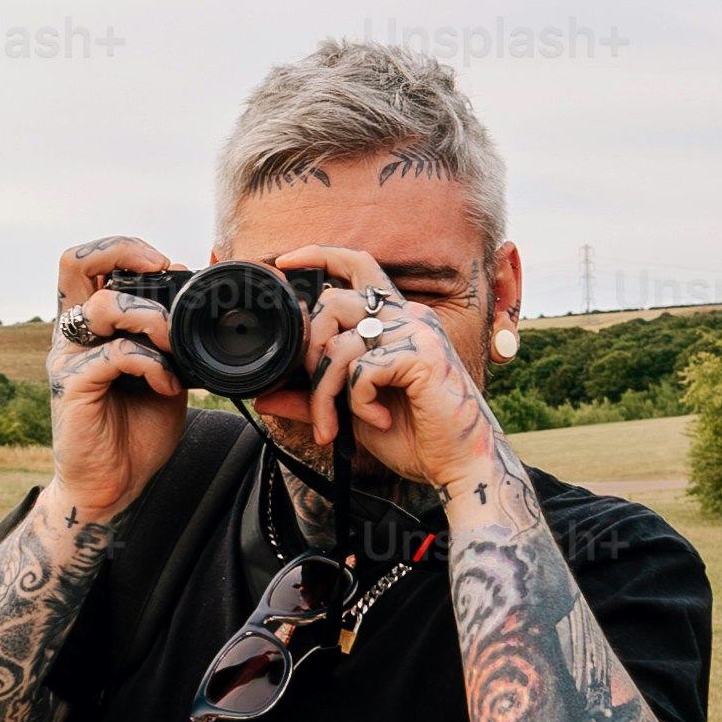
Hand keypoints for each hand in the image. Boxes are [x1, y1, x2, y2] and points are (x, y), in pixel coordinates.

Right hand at [47, 235, 187, 529]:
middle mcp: (72, 333)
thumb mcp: (167, 369)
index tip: (168, 266)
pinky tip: (167, 385)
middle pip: (74, 262)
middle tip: (161, 271)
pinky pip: (113, 355)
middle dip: (123, 252)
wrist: (114, 485)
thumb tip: (200, 293)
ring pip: (104, 308)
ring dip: (152, 320)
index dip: (128, 249)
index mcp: (92, 323)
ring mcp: (68, 358)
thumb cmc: (137, 427)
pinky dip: (151, 363)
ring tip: (175, 347)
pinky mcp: (71, 387)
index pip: (90, 261)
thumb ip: (174, 335)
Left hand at [264, 242, 508, 504]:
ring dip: (324, 395)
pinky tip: (380, 421)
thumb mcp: (351, 412)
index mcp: (395, 320)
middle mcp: (408, 316)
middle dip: (308, 355)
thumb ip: (312, 397)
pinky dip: (359, 403)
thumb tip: (263, 396)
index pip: (358, 265)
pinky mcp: (421, 355)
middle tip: (315, 400)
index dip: (320, 255)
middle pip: (332, 304)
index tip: (284, 262)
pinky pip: (362, 370)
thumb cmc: (413, 437)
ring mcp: (417, 331)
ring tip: (334, 426)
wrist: (458, 466)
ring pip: (339, 346)